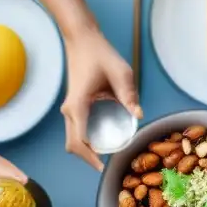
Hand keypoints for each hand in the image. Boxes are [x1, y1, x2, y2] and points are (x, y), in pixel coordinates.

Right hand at [61, 28, 139, 170]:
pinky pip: (75, 131)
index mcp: (78, 104)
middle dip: (88, 158)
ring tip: (105, 157)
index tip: (106, 165)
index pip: (81, 139)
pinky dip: (84, 142)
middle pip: (73, 145)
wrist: (81, 40)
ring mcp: (68, 110)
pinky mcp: (71, 108)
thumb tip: (139, 116)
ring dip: (86, 151)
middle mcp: (69, 110)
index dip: (92, 155)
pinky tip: (101, 143)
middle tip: (107, 166)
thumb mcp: (121, 73)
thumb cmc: (100, 54)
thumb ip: (129, 95)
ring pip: (72, 140)